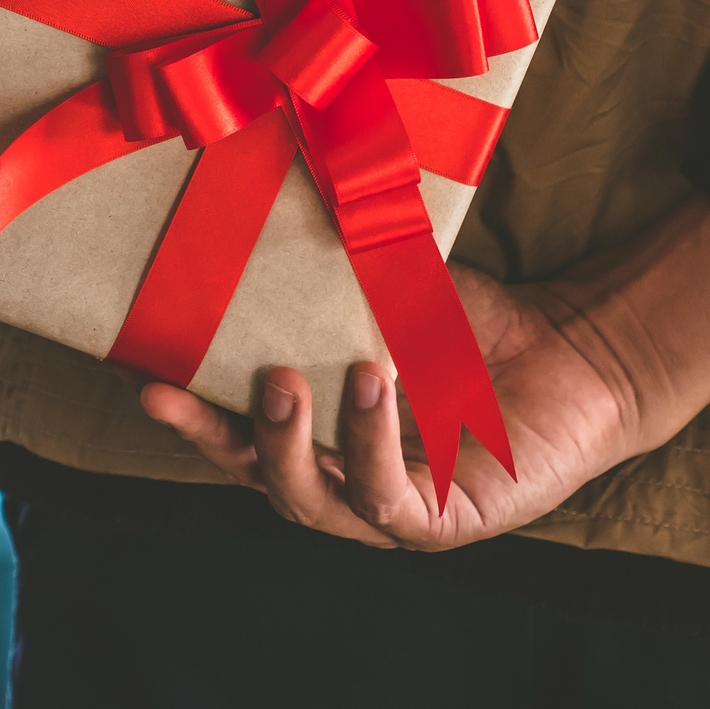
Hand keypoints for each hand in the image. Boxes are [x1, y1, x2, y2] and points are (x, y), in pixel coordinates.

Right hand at [141, 264, 640, 549]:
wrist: (577, 351)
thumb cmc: (473, 327)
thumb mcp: (385, 291)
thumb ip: (330, 272)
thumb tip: (273, 186)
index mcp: (317, 432)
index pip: (232, 430)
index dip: (181, 407)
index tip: (132, 368)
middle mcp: (341, 478)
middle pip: (253, 474)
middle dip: (206, 437)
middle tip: (169, 391)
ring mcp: (389, 510)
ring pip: (310, 498)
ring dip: (287, 444)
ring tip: (284, 381)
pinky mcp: (444, 522)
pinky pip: (387, 499)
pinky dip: (369, 444)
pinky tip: (371, 387)